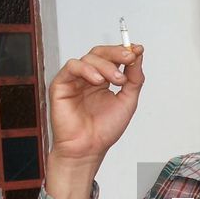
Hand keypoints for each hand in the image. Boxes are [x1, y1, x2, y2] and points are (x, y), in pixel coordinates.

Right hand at [44, 44, 143, 198]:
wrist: (89, 148)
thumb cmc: (104, 130)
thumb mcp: (128, 101)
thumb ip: (134, 79)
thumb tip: (138, 55)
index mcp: (104, 80)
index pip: (113, 58)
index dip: (125, 51)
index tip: (138, 50)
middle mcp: (88, 77)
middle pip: (101, 53)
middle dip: (117, 53)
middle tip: (129, 57)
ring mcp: (75, 80)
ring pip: (89, 57)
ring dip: (106, 65)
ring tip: (117, 80)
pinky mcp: (61, 84)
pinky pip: (72, 66)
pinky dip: (86, 69)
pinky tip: (97, 81)